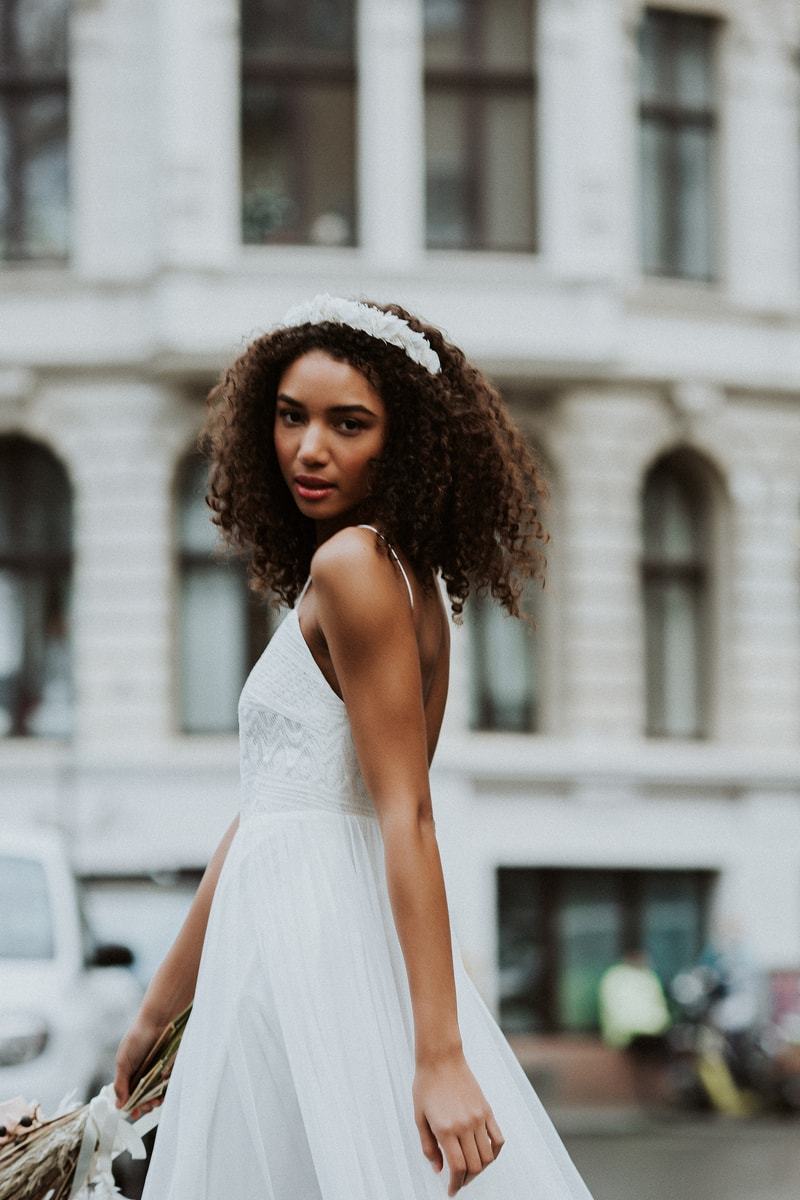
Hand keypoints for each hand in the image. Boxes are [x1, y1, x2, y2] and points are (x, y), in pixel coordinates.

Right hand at [113, 1011, 165, 1119]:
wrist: (159, 1020)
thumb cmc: (137, 1037)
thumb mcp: (123, 1061)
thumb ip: (120, 1084)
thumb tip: (119, 1105)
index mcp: (129, 1074)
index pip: (129, 1096)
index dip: (132, 1106)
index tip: (134, 1113)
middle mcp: (142, 1074)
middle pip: (143, 1098)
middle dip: (144, 1106)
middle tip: (146, 1107)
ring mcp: (156, 1071)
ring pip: (156, 1094)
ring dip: (155, 1101)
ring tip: (155, 1101)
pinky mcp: (169, 1068)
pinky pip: (168, 1083)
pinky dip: (166, 1089)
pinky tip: (163, 1089)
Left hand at [413, 1051, 504, 1195]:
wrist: (441, 1058)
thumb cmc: (426, 1086)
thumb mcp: (419, 1118)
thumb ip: (428, 1147)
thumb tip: (439, 1169)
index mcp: (446, 1129)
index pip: (457, 1167)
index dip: (455, 1184)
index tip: (451, 1190)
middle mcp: (465, 1125)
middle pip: (474, 1166)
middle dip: (466, 1180)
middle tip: (458, 1181)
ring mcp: (479, 1118)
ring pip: (487, 1156)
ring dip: (480, 1169)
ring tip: (470, 1170)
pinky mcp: (487, 1110)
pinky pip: (498, 1139)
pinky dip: (494, 1153)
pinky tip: (486, 1156)